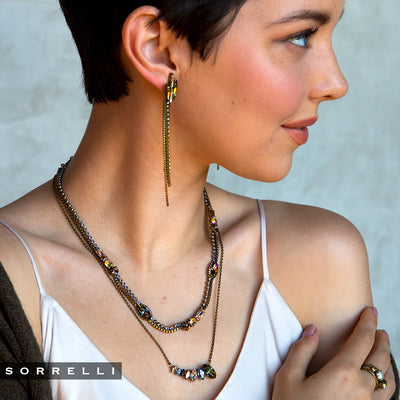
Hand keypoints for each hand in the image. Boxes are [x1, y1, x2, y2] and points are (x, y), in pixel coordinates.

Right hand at [272, 307, 395, 399]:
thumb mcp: (288, 377)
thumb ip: (301, 350)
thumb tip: (313, 331)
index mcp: (342, 373)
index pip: (362, 340)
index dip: (367, 322)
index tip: (369, 311)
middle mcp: (362, 388)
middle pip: (381, 358)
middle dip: (381, 339)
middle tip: (379, 329)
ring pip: (389, 379)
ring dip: (388, 361)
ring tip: (382, 352)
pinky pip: (386, 398)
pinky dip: (387, 383)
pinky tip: (380, 382)